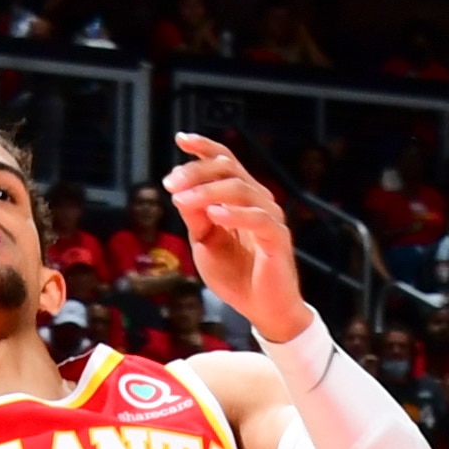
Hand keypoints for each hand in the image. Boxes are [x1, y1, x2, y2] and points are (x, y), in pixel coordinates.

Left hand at [162, 133, 310, 342]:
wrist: (263, 310)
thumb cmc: (236, 276)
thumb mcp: (204, 244)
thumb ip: (194, 218)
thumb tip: (179, 191)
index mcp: (240, 198)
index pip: (225, 161)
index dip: (204, 147)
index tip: (181, 139)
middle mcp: (258, 201)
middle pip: (229, 169)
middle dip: (196, 171)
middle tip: (171, 183)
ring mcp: (269, 218)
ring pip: (240, 189)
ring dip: (207, 192)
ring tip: (183, 200)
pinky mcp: (278, 239)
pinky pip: (259, 219)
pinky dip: (234, 214)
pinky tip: (214, 215)